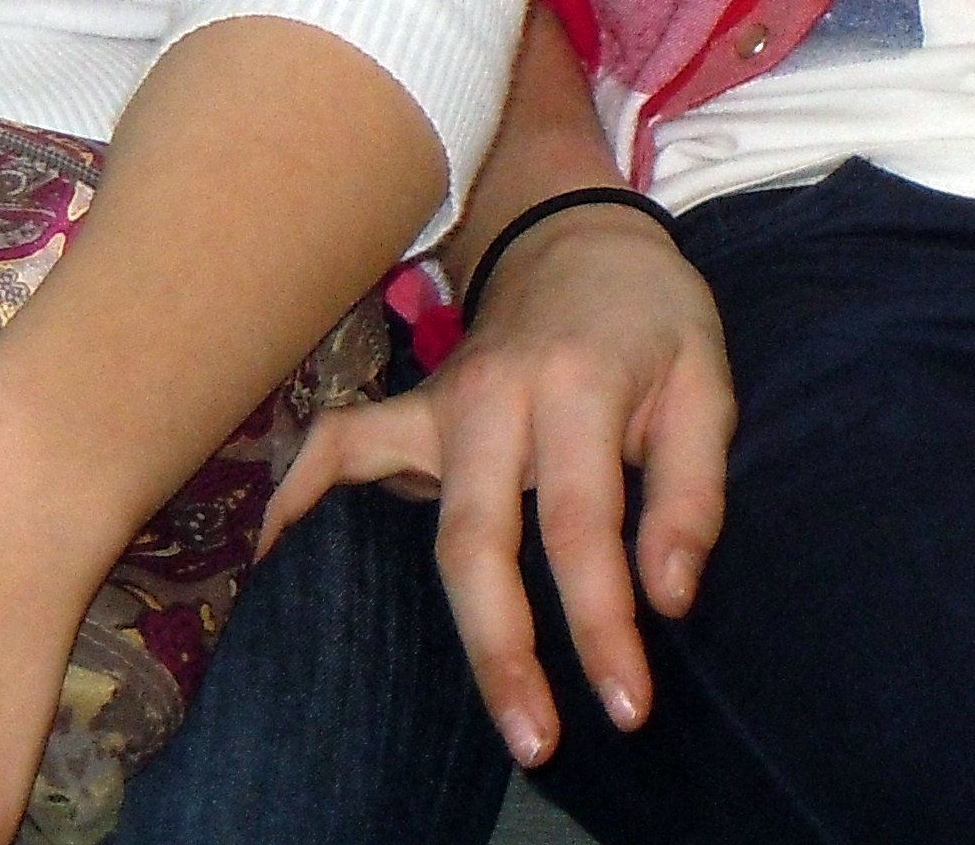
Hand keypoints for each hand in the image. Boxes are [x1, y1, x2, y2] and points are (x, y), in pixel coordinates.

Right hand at [265, 203, 730, 767]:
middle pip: (479, 541)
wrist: (578, 233)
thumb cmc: (651, 316)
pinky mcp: (410, 412)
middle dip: (504, 650)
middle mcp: (495, 400)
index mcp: (577, 389)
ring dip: (440, 620)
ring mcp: (440, 405)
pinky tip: (271, 563)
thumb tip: (668, 598)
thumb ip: (691, 489)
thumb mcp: (703, 378)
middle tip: (536, 741)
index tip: (625, 704)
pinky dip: (296, 498)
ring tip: (459, 705)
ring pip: (424, 524)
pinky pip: (338, 449)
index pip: (582, 525)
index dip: (602, 623)